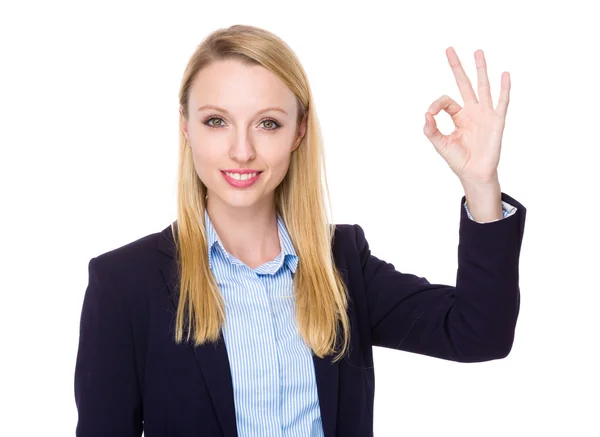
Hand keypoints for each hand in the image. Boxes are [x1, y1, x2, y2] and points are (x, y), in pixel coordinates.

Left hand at [423, 47, 510, 184]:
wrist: (474, 173)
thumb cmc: (459, 160)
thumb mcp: (440, 144)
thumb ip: (431, 130)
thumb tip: (426, 114)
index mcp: (459, 116)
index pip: (446, 101)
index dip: (436, 105)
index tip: (430, 115)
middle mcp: (472, 111)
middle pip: (464, 84)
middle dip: (457, 67)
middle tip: (449, 49)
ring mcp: (485, 114)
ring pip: (483, 87)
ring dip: (480, 69)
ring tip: (478, 52)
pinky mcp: (496, 121)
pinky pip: (502, 102)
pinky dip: (504, 88)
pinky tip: (504, 74)